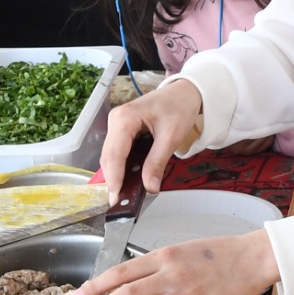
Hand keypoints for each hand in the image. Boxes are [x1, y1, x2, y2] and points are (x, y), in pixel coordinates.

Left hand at [72, 227, 278, 294]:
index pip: (121, 271)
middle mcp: (172, 274)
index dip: (96, 285)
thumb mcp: (183, 249)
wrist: (255, 256)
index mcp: (164, 256)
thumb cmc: (220, 252)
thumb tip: (132, 279)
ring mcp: (188, 294)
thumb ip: (158, 263)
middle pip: (128, 293)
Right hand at [97, 79, 202, 194]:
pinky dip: (121, 166)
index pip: (115, 154)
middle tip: (118, 202)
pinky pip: (117, 152)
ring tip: (123, 194)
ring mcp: (117, 124)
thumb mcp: (171, 136)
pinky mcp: (122, 130)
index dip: (114, 178)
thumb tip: (149, 187)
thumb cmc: (179, 107)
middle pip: (109, 157)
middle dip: (113, 180)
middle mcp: (115, 120)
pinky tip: (127, 179)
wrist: (184, 92)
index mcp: (124, 118)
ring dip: (115, 174)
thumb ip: (157, 162)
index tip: (114, 198)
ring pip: (111, 156)